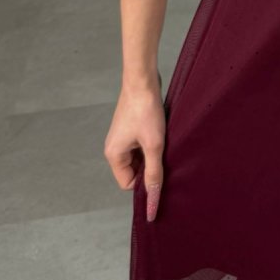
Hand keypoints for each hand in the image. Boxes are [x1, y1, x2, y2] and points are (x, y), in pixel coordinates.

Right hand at [104, 82, 166, 222]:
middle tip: (165, 157)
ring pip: (139, 157)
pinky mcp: (131, 128)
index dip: (144, 182)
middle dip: (149, 168)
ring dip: (152, 154)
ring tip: (163, 143)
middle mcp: (114, 147)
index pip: (128, 183)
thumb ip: (154, 173)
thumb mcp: (154, 146)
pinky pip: (141, 145)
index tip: (161, 173)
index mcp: (114, 155)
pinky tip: (162, 135)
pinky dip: (152, 144)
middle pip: (133, 171)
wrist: (143, 80)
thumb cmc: (146, 112)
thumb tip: (153, 199)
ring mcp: (122, 137)